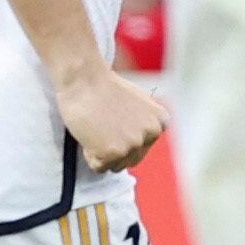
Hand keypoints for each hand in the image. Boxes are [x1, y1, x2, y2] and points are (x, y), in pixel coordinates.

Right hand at [51, 59, 170, 173]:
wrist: (83, 78)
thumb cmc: (102, 86)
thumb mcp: (136, 103)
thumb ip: (141, 124)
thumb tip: (136, 142)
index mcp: (160, 122)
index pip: (142, 147)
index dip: (122, 137)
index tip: (113, 120)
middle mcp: (151, 134)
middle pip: (131, 160)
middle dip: (113, 149)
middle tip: (101, 126)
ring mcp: (133, 144)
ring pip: (114, 165)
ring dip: (101, 153)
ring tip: (95, 128)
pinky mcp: (113, 153)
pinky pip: (98, 167)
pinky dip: (89, 154)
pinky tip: (89, 133)